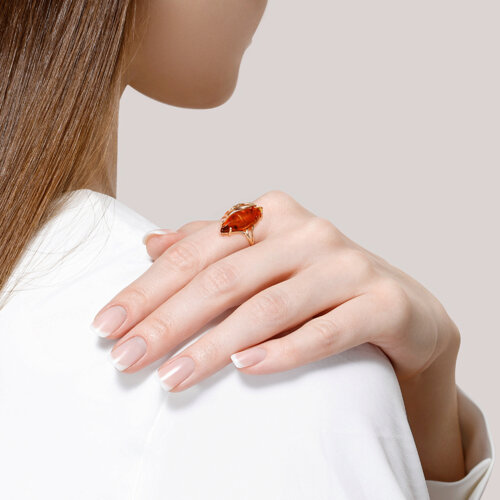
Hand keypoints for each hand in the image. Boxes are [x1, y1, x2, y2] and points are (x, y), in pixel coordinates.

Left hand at [91, 190, 458, 390]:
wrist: (400, 307)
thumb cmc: (319, 286)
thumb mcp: (262, 261)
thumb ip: (210, 247)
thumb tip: (150, 242)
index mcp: (272, 214)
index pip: (195, 251)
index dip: (147, 288)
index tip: (107, 326)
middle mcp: (308, 231)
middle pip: (224, 278)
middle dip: (168, 322)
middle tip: (126, 359)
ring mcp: (346, 264)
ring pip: (269, 306)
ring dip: (215, 345)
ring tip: (173, 378)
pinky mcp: (382, 302)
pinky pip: (326, 329)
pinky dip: (285, 351)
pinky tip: (247, 369)